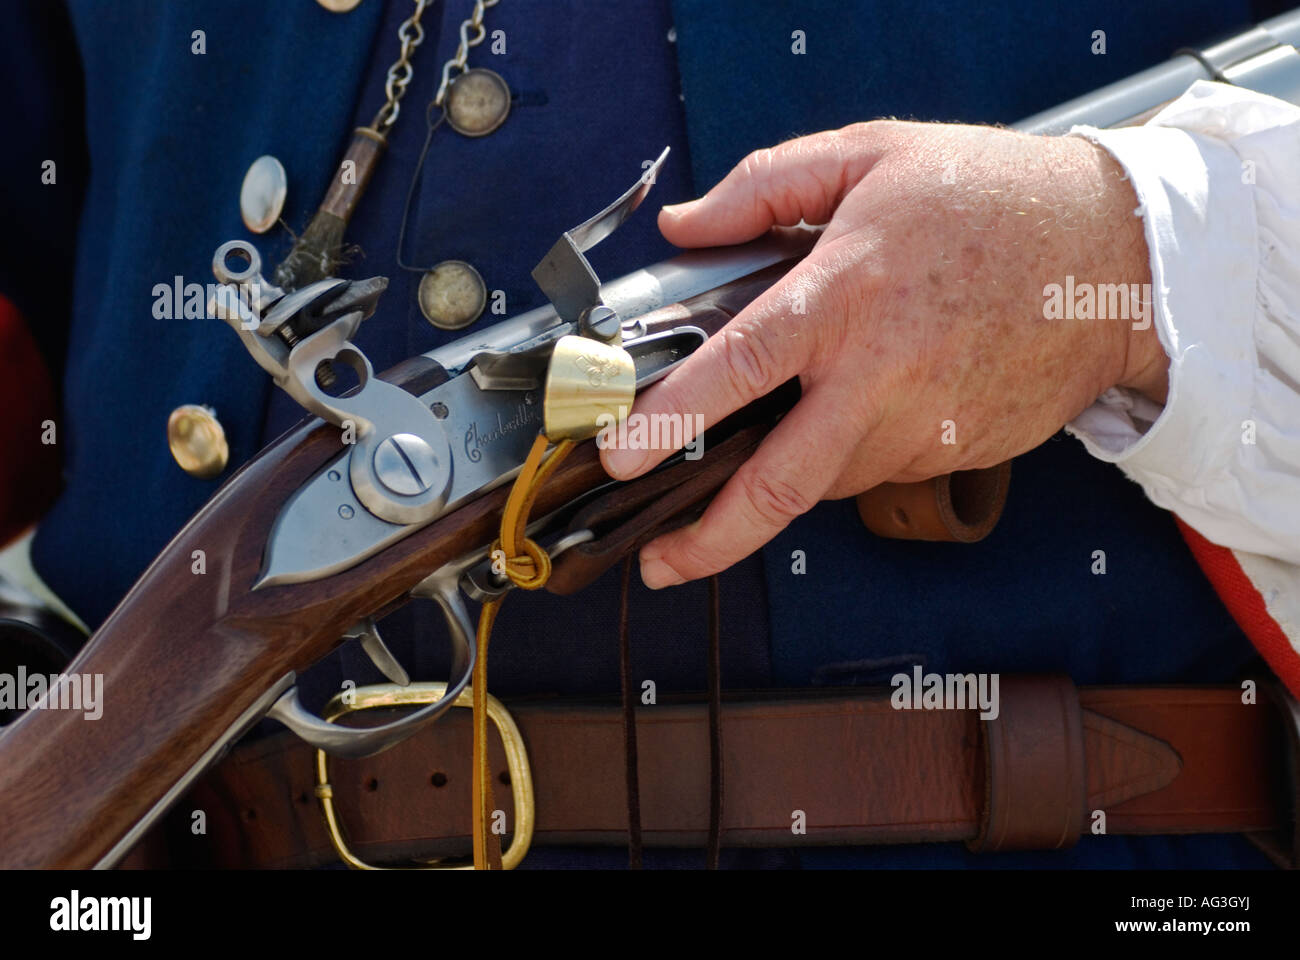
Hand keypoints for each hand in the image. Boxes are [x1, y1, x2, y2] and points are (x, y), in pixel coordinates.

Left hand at [601, 120, 1169, 588]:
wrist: (1116, 256)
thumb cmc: (993, 199)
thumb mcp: (873, 154)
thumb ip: (766, 185)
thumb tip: (686, 226)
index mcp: (845, 296)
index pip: (739, 368)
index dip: (671, 417)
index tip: (621, 455)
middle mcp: (880, 377)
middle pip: (779, 485)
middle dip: (710, 539)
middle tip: (662, 560)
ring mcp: (923, 428)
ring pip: (825, 479)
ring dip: (788, 465)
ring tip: (795, 413)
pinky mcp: (954, 455)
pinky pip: (876, 469)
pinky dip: (849, 449)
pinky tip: (868, 398)